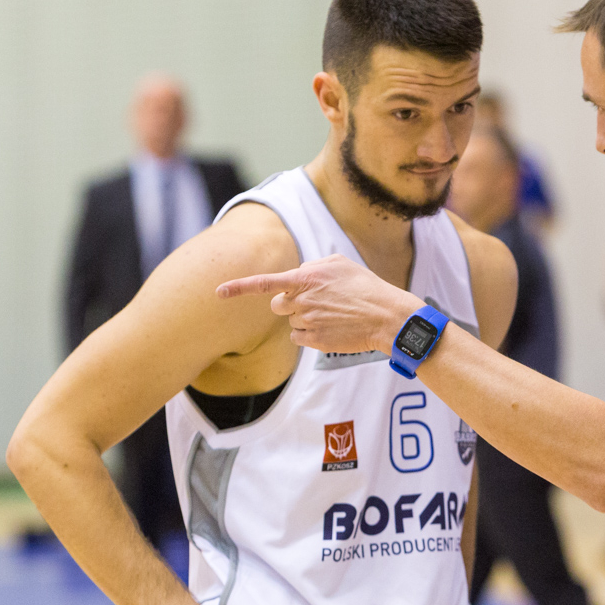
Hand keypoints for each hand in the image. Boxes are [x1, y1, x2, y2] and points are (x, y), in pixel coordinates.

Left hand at [217, 255, 420, 355]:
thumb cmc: (366, 288)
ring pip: (291, 322)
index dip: (239, 287)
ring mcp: (308, 321)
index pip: (264, 283)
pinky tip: (330, 328)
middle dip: (289, 304)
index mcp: (307, 278)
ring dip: (305, 318)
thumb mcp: (341, 264)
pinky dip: (309, 334)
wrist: (386, 317)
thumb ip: (312, 266)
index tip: (218, 292)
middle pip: (278, 305)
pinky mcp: (315, 340)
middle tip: (313, 302)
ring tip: (332, 315)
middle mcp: (302, 300)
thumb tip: (297, 274)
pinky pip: (299, 337)